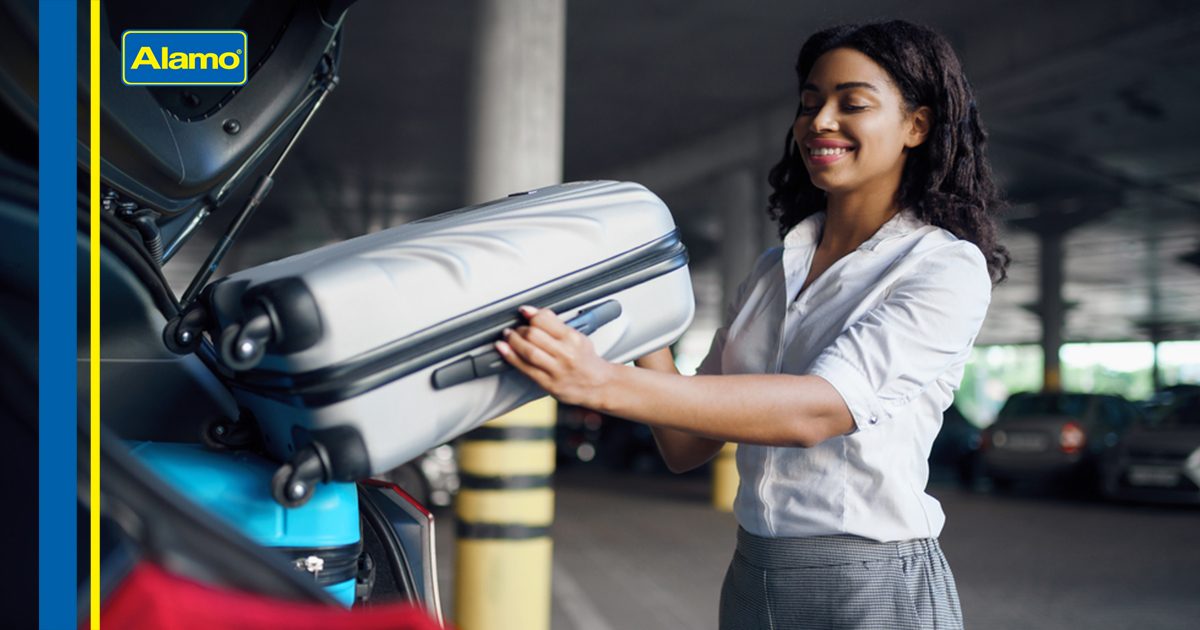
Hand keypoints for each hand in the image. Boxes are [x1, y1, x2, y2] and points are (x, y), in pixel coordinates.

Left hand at [494, 305, 614, 407]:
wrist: (599, 385)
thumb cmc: (586, 360)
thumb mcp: (578, 337)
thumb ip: (556, 324)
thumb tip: (533, 312)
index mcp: (573, 338)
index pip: (545, 320)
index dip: (530, 314)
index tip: (524, 312)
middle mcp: (565, 354)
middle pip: (533, 335)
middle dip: (520, 329)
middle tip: (516, 329)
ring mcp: (556, 370)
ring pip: (528, 351)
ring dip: (513, 341)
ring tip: (508, 336)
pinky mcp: (548, 383)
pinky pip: (524, 368)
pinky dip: (510, 356)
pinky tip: (503, 349)